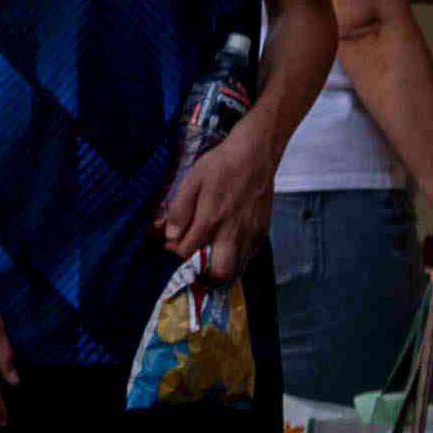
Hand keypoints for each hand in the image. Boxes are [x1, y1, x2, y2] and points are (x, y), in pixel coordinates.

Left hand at [153, 119, 277, 277]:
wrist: (255, 155)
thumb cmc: (221, 165)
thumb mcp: (191, 181)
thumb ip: (179, 210)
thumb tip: (170, 234)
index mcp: (211, 220)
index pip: (187, 251)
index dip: (175, 251)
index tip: (170, 244)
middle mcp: (233, 232)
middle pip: (221, 272)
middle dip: (205, 277)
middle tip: (195, 270)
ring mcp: (251, 233)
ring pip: (240, 268)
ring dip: (224, 271)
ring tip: (211, 264)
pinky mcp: (263, 230)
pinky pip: (251, 256)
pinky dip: (239, 260)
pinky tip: (229, 250)